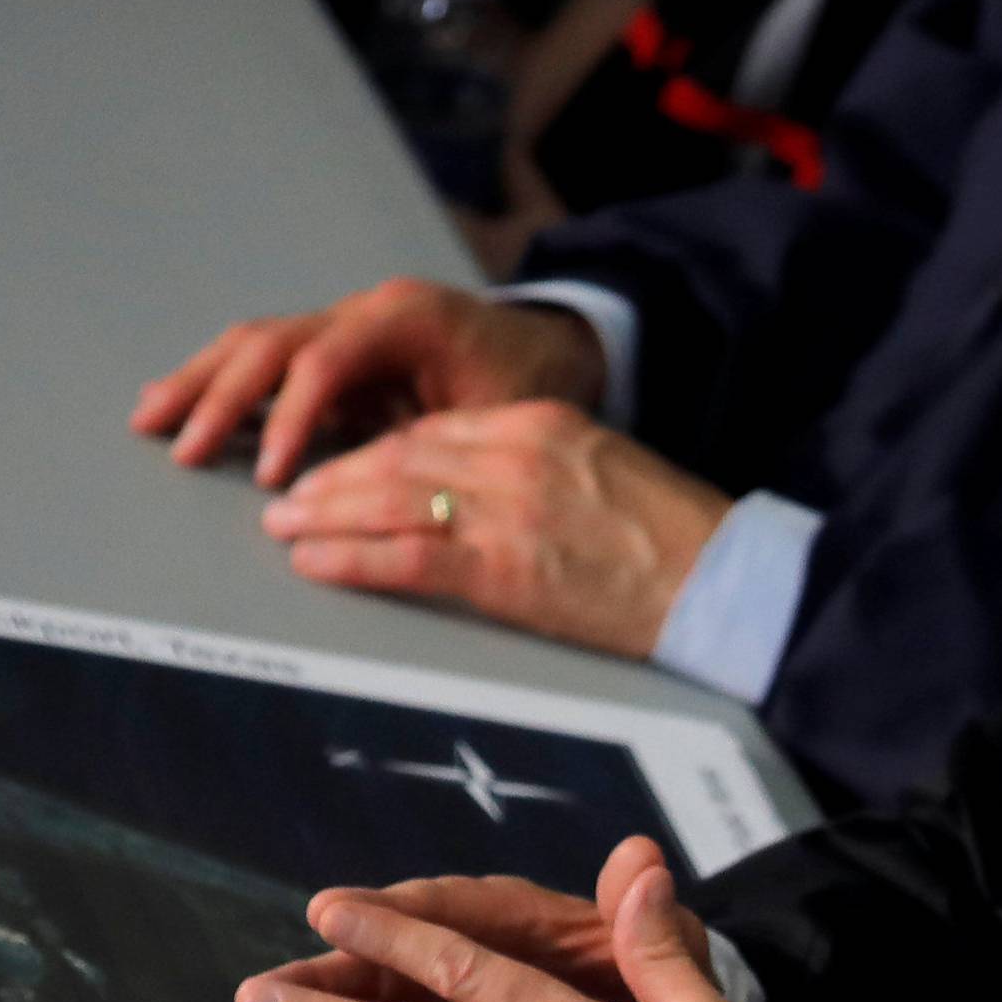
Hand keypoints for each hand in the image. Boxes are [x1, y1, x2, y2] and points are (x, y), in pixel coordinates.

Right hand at [129, 278, 605, 483]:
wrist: (556, 347)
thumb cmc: (531, 383)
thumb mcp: (499, 414)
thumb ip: (433, 439)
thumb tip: (374, 480)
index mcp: (405, 318)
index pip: (324, 362)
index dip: (290, 419)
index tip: (268, 473)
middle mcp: (366, 312)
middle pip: (273, 344)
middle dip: (220, 396)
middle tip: (179, 445)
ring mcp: (347, 326)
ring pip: (258, 345)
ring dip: (203, 383)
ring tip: (152, 417)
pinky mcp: (337, 351)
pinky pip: (269, 360)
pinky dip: (224, 383)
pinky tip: (185, 405)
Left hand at [261, 403, 731, 656]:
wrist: (718, 577)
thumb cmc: (670, 539)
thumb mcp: (600, 473)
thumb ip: (535, 471)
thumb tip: (475, 493)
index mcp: (537, 425)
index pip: (431, 431)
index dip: (370, 451)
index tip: (335, 468)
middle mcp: (512, 455)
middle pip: (396, 457)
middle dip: (333, 477)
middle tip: (288, 496)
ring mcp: (504, 510)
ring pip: (387, 500)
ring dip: (325, 514)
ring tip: (283, 527)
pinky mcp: (503, 568)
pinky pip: (404, 557)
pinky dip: (350, 557)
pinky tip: (314, 560)